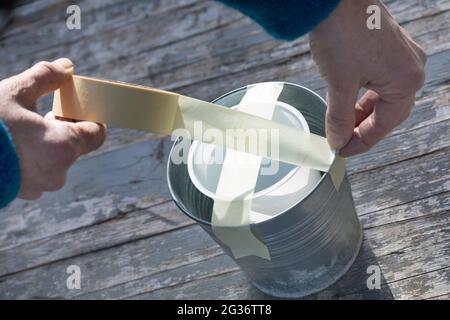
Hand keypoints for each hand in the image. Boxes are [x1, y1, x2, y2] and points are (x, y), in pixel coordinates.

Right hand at [0, 58, 105, 199]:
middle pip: (76, 145)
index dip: (89, 118)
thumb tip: (67, 66)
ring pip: (57, 159)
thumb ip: (46, 77)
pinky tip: (13, 146)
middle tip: (42, 115)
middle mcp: (58, 171)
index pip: (97, 133)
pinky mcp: (26, 193)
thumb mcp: (13, 93)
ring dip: (47, 143)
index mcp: (63, 146)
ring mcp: (42, 186)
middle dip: (63, 128)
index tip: (74, 109)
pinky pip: (39, 172)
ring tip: (22, 130)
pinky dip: (33, 158)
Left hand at [310, 0, 425, 155]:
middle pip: (389, 112)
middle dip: (364, 129)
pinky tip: (348, 101)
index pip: (384, 125)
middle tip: (343, 141)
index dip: (361, 142)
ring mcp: (402, 55)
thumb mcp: (339, 84)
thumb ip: (339, 118)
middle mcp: (411, 68)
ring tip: (343, 124)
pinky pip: (380, 80)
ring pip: (384, 96)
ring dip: (363, 112)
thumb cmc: (341, 34)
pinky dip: (364, 95)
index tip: (343, 151)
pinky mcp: (389, 47)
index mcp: (406, 81)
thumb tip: (337, 141)